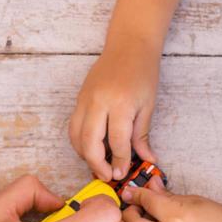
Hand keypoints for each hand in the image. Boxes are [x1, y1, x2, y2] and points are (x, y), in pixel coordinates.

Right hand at [68, 44, 159, 181]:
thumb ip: (142, 135)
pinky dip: (79, 140)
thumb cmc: (143, 73)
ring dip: (84, 154)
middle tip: (106, 176)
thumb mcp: (148, 105)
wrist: (129, 45)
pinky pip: (73, 125)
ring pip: (76, 135)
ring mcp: (85, 99)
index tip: (122, 173)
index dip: (119, 161)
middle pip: (90, 142)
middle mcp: (99, 102)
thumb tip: (146, 159)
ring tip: (98, 164)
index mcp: (121, 104)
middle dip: (96, 164)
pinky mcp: (79, 97)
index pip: (116, 142)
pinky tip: (91, 148)